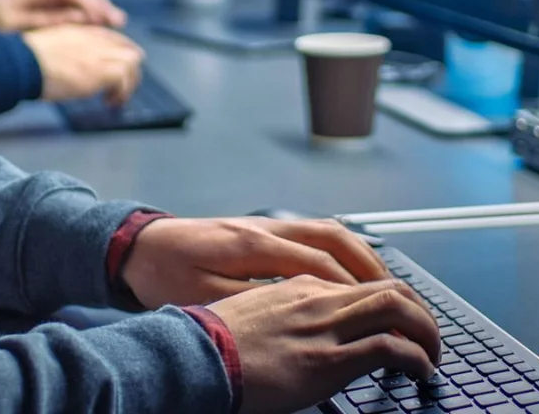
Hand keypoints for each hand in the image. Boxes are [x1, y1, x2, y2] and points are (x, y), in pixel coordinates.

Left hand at [0, 0, 126, 31]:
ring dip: (98, 8)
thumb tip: (78, 19)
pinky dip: (88, 16)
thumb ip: (44, 21)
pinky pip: (72, 8)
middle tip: (117, 20)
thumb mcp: (11, 26)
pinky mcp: (46, 10)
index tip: (100, 17)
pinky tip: (101, 27)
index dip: (86, 0)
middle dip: (99, 2)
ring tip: (116, 22)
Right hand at [21, 25, 143, 104]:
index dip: (122, 56)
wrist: (23, 62)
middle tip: (120, 88)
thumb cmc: (27, 58)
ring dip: (127, 85)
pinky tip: (108, 102)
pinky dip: (121, 94)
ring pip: (132, 64)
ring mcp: (99, 55)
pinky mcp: (100, 71)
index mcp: (83, 32)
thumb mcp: (52, 45)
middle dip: (130, 72)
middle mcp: (95, 40)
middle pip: (130, 51)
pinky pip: (124, 80)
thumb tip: (73, 64)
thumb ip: (70, 49)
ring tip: (114, 99)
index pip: (116, 40)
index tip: (121, 70)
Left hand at [121, 216, 389, 308]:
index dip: (355, 291)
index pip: (321, 264)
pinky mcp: (262, 230)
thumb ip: (250, 304)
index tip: (381, 315)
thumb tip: (297, 312)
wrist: (137, 246)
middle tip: (400, 299)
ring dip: (362, 255)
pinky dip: (342, 251)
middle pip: (336, 239)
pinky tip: (352, 272)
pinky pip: (315, 234)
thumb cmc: (164, 275)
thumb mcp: (201, 299)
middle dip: (373, 268)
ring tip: (387, 286)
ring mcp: (266, 224)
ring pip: (329, 231)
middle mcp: (267, 227)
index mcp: (254, 245)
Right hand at [210, 276, 440, 413]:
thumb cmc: (212, 344)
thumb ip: (283, 315)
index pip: (359, 283)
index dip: (390, 301)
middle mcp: (317, 297)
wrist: (191, 357)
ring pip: (397, 308)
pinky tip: (419, 372)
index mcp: (298, 286)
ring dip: (426, 331)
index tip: (400, 321)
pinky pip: (390, 347)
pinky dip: (416, 358)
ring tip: (432, 354)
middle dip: (418, 310)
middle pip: (388, 286)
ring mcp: (324, 326)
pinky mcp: (328, 359)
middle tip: (429, 336)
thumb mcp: (252, 315)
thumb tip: (303, 335)